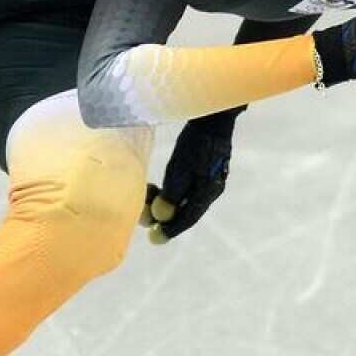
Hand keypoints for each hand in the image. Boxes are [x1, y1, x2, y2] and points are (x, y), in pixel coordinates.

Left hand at [139, 109, 236, 243]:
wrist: (212, 116)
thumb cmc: (195, 142)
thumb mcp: (180, 169)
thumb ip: (172, 194)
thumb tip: (161, 218)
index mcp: (208, 192)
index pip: (187, 219)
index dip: (170, 230)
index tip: (154, 239)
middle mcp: (211, 188)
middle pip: (185, 211)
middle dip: (164, 216)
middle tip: (143, 218)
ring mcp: (210, 178)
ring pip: (185, 199)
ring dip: (165, 202)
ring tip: (146, 197)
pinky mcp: (205, 167)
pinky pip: (186, 188)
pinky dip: (171, 192)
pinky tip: (158, 187)